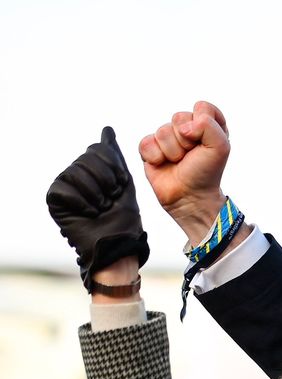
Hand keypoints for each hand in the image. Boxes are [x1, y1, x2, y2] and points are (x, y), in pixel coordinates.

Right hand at [46, 127, 149, 289]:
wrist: (118, 244)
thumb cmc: (124, 218)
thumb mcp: (125, 184)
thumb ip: (115, 157)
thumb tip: (107, 130)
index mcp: (93, 168)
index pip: (97, 149)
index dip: (113, 167)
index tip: (121, 185)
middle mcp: (76, 173)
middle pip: (86, 159)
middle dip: (105, 181)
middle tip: (110, 200)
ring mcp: (64, 185)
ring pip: (75, 172)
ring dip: (95, 193)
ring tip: (101, 207)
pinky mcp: (55, 198)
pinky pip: (64, 188)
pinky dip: (82, 202)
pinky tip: (89, 213)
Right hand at [139, 101, 231, 245]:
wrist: (190, 197)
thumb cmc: (206, 173)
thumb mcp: (221, 147)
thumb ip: (209, 125)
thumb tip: (184, 126)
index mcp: (207, 126)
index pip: (203, 107)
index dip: (203, 124)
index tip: (207, 142)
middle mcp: (188, 129)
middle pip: (179, 117)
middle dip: (186, 140)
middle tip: (191, 155)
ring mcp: (168, 138)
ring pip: (162, 131)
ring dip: (173, 151)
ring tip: (179, 162)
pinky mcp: (151, 148)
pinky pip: (146, 142)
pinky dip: (156, 156)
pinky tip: (164, 164)